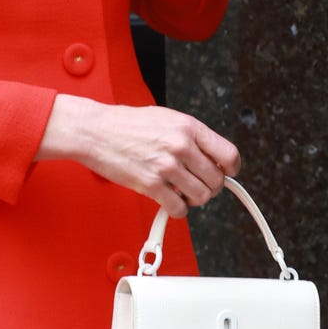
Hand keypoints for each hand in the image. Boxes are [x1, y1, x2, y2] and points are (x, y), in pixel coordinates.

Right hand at [35, 94, 240, 217]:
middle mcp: (181, 146)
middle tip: (197, 184)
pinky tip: (169, 200)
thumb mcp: (166, 118)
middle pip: (216, 179)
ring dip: (194, 199)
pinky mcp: (151, 185)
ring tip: (182, 193)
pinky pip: (178, 208)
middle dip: (210, 186)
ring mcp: (167, 166)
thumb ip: (191, 136)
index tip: (227, 173)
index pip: (228, 154)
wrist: (95, 131)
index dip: (231, 169)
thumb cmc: (126, 124)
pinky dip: (177, 210)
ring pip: (201, 196)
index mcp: (188, 127)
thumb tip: (211, 156)